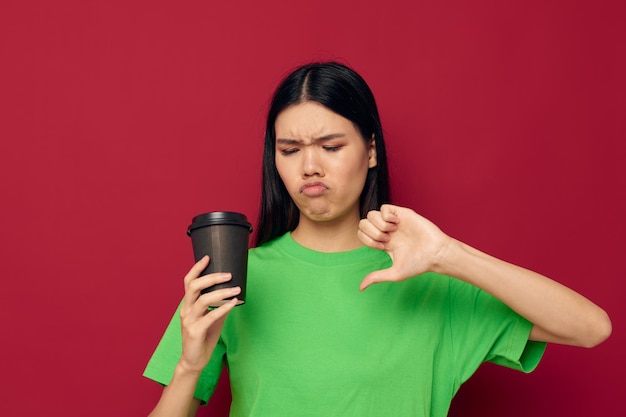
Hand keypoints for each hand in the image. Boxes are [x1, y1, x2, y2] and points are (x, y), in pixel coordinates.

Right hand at [178, 256, 239, 373]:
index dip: (197, 269)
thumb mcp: (212, 319)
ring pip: (203, 300)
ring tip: (236, 289)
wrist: (194, 361)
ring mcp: (189, 321)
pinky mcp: (195, 331)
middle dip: (212, 278)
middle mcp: (186, 310)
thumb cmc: (203, 338)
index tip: (207, 257)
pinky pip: (210, 316)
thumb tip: (233, 294)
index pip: (189, 282)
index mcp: (188, 305)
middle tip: (228, 274)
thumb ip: (219, 306)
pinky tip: (233, 303)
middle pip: (194, 287)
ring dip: (221, 292)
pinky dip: (223, 308)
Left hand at [357, 204, 451, 289]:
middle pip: (363, 223)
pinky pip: (384, 207)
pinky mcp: (401, 213)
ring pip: (371, 214)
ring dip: (379, 224)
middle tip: (386, 240)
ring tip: (392, 232)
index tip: (382, 247)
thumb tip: (360, 288)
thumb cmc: (419, 264)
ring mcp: (392, 221)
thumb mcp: (395, 273)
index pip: (362, 235)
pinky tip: (396, 224)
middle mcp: (385, 230)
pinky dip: (386, 216)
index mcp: (382, 242)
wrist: (435, 253)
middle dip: (371, 232)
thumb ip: (377, 277)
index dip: (368, 241)